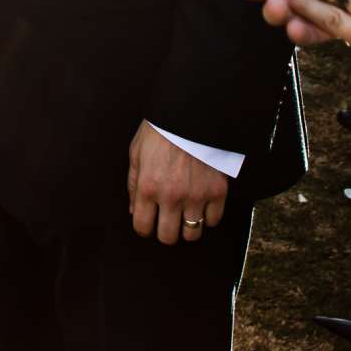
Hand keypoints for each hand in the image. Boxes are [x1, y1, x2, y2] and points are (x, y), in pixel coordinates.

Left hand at [128, 122, 229, 243]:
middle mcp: (171, 196)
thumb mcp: (136, 153)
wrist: (190, 113)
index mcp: (147, 186)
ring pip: (192, 234)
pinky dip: (208, 217)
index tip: (148, 224)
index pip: (142, 226)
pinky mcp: (217, 191)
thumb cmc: (160, 131)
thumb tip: (134, 210)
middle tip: (168, 222)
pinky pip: (214, 220)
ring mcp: (196, 196)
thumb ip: (133, 184)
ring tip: (186, 216)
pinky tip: (202, 206)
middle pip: (168, 237)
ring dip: (188, 228)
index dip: (144, 228)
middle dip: (165, 232)